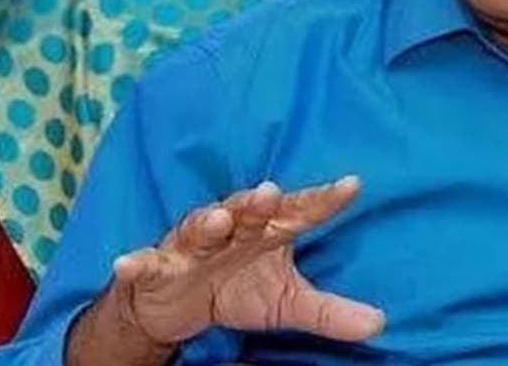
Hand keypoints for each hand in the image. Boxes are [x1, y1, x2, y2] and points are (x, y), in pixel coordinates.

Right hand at [109, 176, 383, 345]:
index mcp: (267, 231)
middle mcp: (231, 230)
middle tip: (273, 192)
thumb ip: (329, 311)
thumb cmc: (239, 288)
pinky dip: (137, 262)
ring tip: (218, 221)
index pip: (301, 212)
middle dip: (258, 203)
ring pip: (199, 229)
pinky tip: (128, 261)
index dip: (324, 199)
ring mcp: (192, 246)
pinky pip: (147, 263)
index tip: (352, 185)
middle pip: (247, 212)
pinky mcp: (157, 267)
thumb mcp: (287, 303)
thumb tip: (379, 323)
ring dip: (207, 224)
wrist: (179, 305)